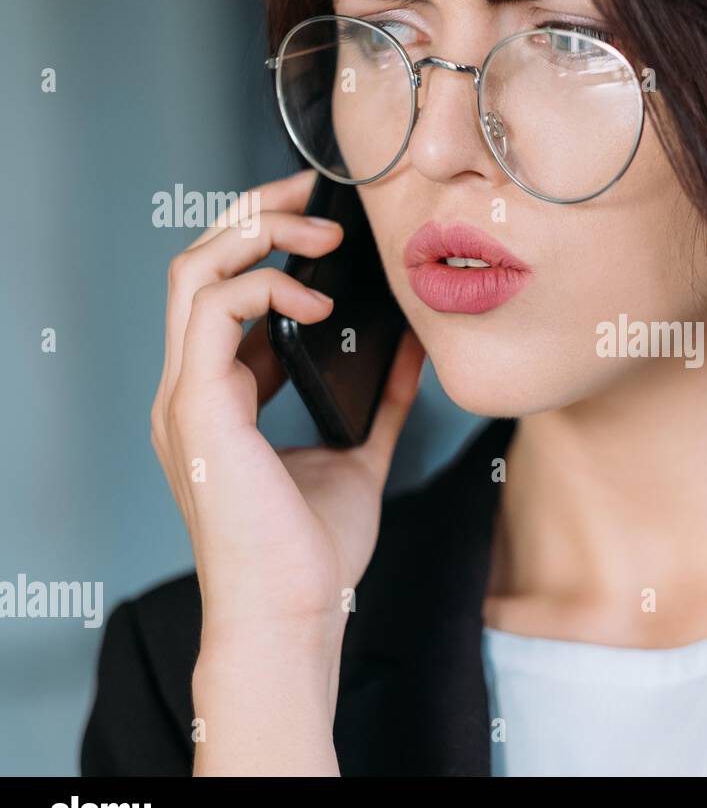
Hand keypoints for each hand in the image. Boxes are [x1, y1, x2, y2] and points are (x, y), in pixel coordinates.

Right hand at [150, 170, 423, 772]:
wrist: (295, 615)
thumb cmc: (314, 552)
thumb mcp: (359, 454)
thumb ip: (383, 400)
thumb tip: (417, 349)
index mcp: (221, 399)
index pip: (224, 294)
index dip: (267, 245)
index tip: (325, 219)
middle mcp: (193, 391)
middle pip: (198, 265)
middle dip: (255, 214)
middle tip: (317, 192)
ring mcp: (187, 400)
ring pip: (193, 274)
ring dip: (259, 237)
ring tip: (323, 234)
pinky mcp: (198, 412)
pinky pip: (212, 314)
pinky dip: (264, 290)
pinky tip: (319, 302)